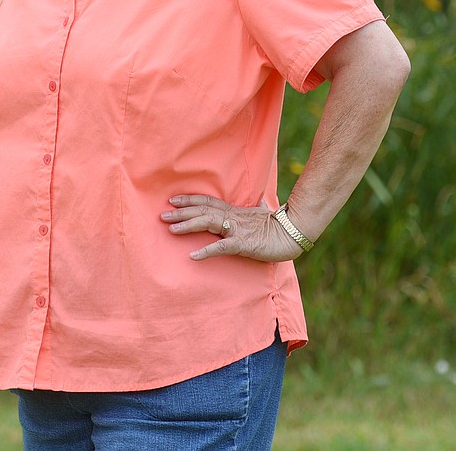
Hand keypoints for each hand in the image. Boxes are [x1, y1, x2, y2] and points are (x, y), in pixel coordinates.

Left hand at [161, 194, 303, 261]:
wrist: (293, 234)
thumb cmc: (278, 225)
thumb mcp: (263, 212)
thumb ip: (256, 205)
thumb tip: (259, 198)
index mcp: (234, 210)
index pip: (207, 201)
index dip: (190, 199)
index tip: (173, 199)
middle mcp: (232, 217)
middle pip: (202, 210)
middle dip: (181, 212)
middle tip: (162, 214)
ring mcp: (237, 230)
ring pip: (208, 223)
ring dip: (188, 225)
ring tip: (171, 229)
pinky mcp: (243, 244)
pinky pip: (222, 247)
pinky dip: (206, 250)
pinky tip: (193, 255)